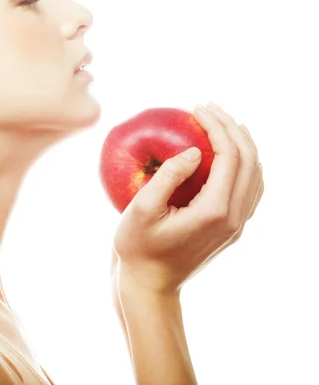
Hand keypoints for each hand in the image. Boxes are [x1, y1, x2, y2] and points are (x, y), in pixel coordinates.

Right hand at [110, 103, 263, 294]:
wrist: (150, 284)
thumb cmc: (137, 247)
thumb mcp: (142, 210)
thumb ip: (168, 177)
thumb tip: (194, 150)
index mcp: (215, 211)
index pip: (229, 156)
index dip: (216, 126)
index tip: (197, 109)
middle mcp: (234, 217)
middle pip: (249, 161)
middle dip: (232, 128)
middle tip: (208, 108)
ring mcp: (236, 225)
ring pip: (255, 175)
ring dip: (242, 144)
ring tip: (221, 123)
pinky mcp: (232, 228)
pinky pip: (249, 188)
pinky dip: (243, 164)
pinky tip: (226, 153)